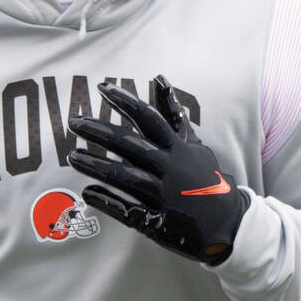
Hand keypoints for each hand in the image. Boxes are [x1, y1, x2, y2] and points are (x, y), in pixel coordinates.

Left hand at [68, 75, 248, 264]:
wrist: (228, 222)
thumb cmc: (204, 178)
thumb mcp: (193, 143)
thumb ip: (172, 114)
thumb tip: (159, 78)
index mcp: (177, 148)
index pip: (148, 118)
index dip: (125, 101)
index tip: (102, 88)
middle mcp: (169, 169)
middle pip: (130, 146)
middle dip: (101, 132)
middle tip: (74, 122)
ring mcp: (163, 196)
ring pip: (125, 177)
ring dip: (96, 166)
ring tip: (73, 157)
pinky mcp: (157, 220)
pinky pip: (127, 210)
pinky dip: (107, 201)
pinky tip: (88, 192)